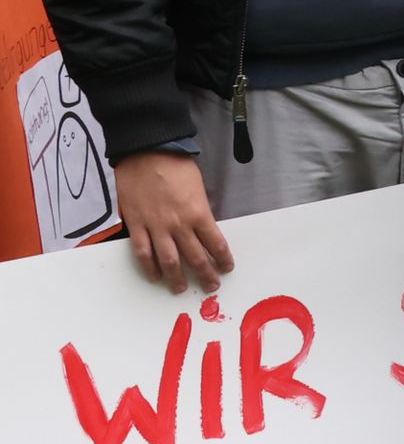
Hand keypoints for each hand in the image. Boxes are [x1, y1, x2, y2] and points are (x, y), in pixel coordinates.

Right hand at [113, 148, 232, 291]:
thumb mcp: (198, 187)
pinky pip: (143, 253)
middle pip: (195, 257)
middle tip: (211, 287)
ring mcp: (156, 227)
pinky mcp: (136, 226)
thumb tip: (201, 228)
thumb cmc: (176, 166)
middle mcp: (179, 225)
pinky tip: (154, 276)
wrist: (146, 154)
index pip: (215, 243)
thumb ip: (199, 210)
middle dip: (205, 275)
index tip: (227, 268)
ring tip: (181, 289)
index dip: (222, 259)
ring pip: (169, 261)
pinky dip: (149, 267)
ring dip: (176, 278)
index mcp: (199, 213)